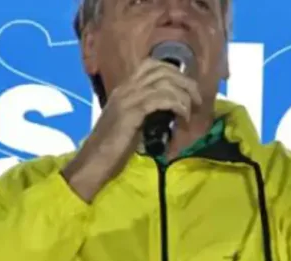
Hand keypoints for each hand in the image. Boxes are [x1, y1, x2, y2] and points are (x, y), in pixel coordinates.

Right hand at [61, 59, 201, 201]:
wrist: (93, 163)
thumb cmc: (111, 151)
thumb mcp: (130, 125)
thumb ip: (145, 113)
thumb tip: (168, 112)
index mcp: (123, 90)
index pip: (151, 66)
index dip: (174, 73)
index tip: (187, 91)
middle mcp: (125, 89)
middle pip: (162, 70)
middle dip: (185, 82)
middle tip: (196, 100)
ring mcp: (127, 99)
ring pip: (164, 82)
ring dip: (184, 94)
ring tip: (191, 111)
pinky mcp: (132, 112)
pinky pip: (162, 98)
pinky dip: (178, 105)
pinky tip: (182, 117)